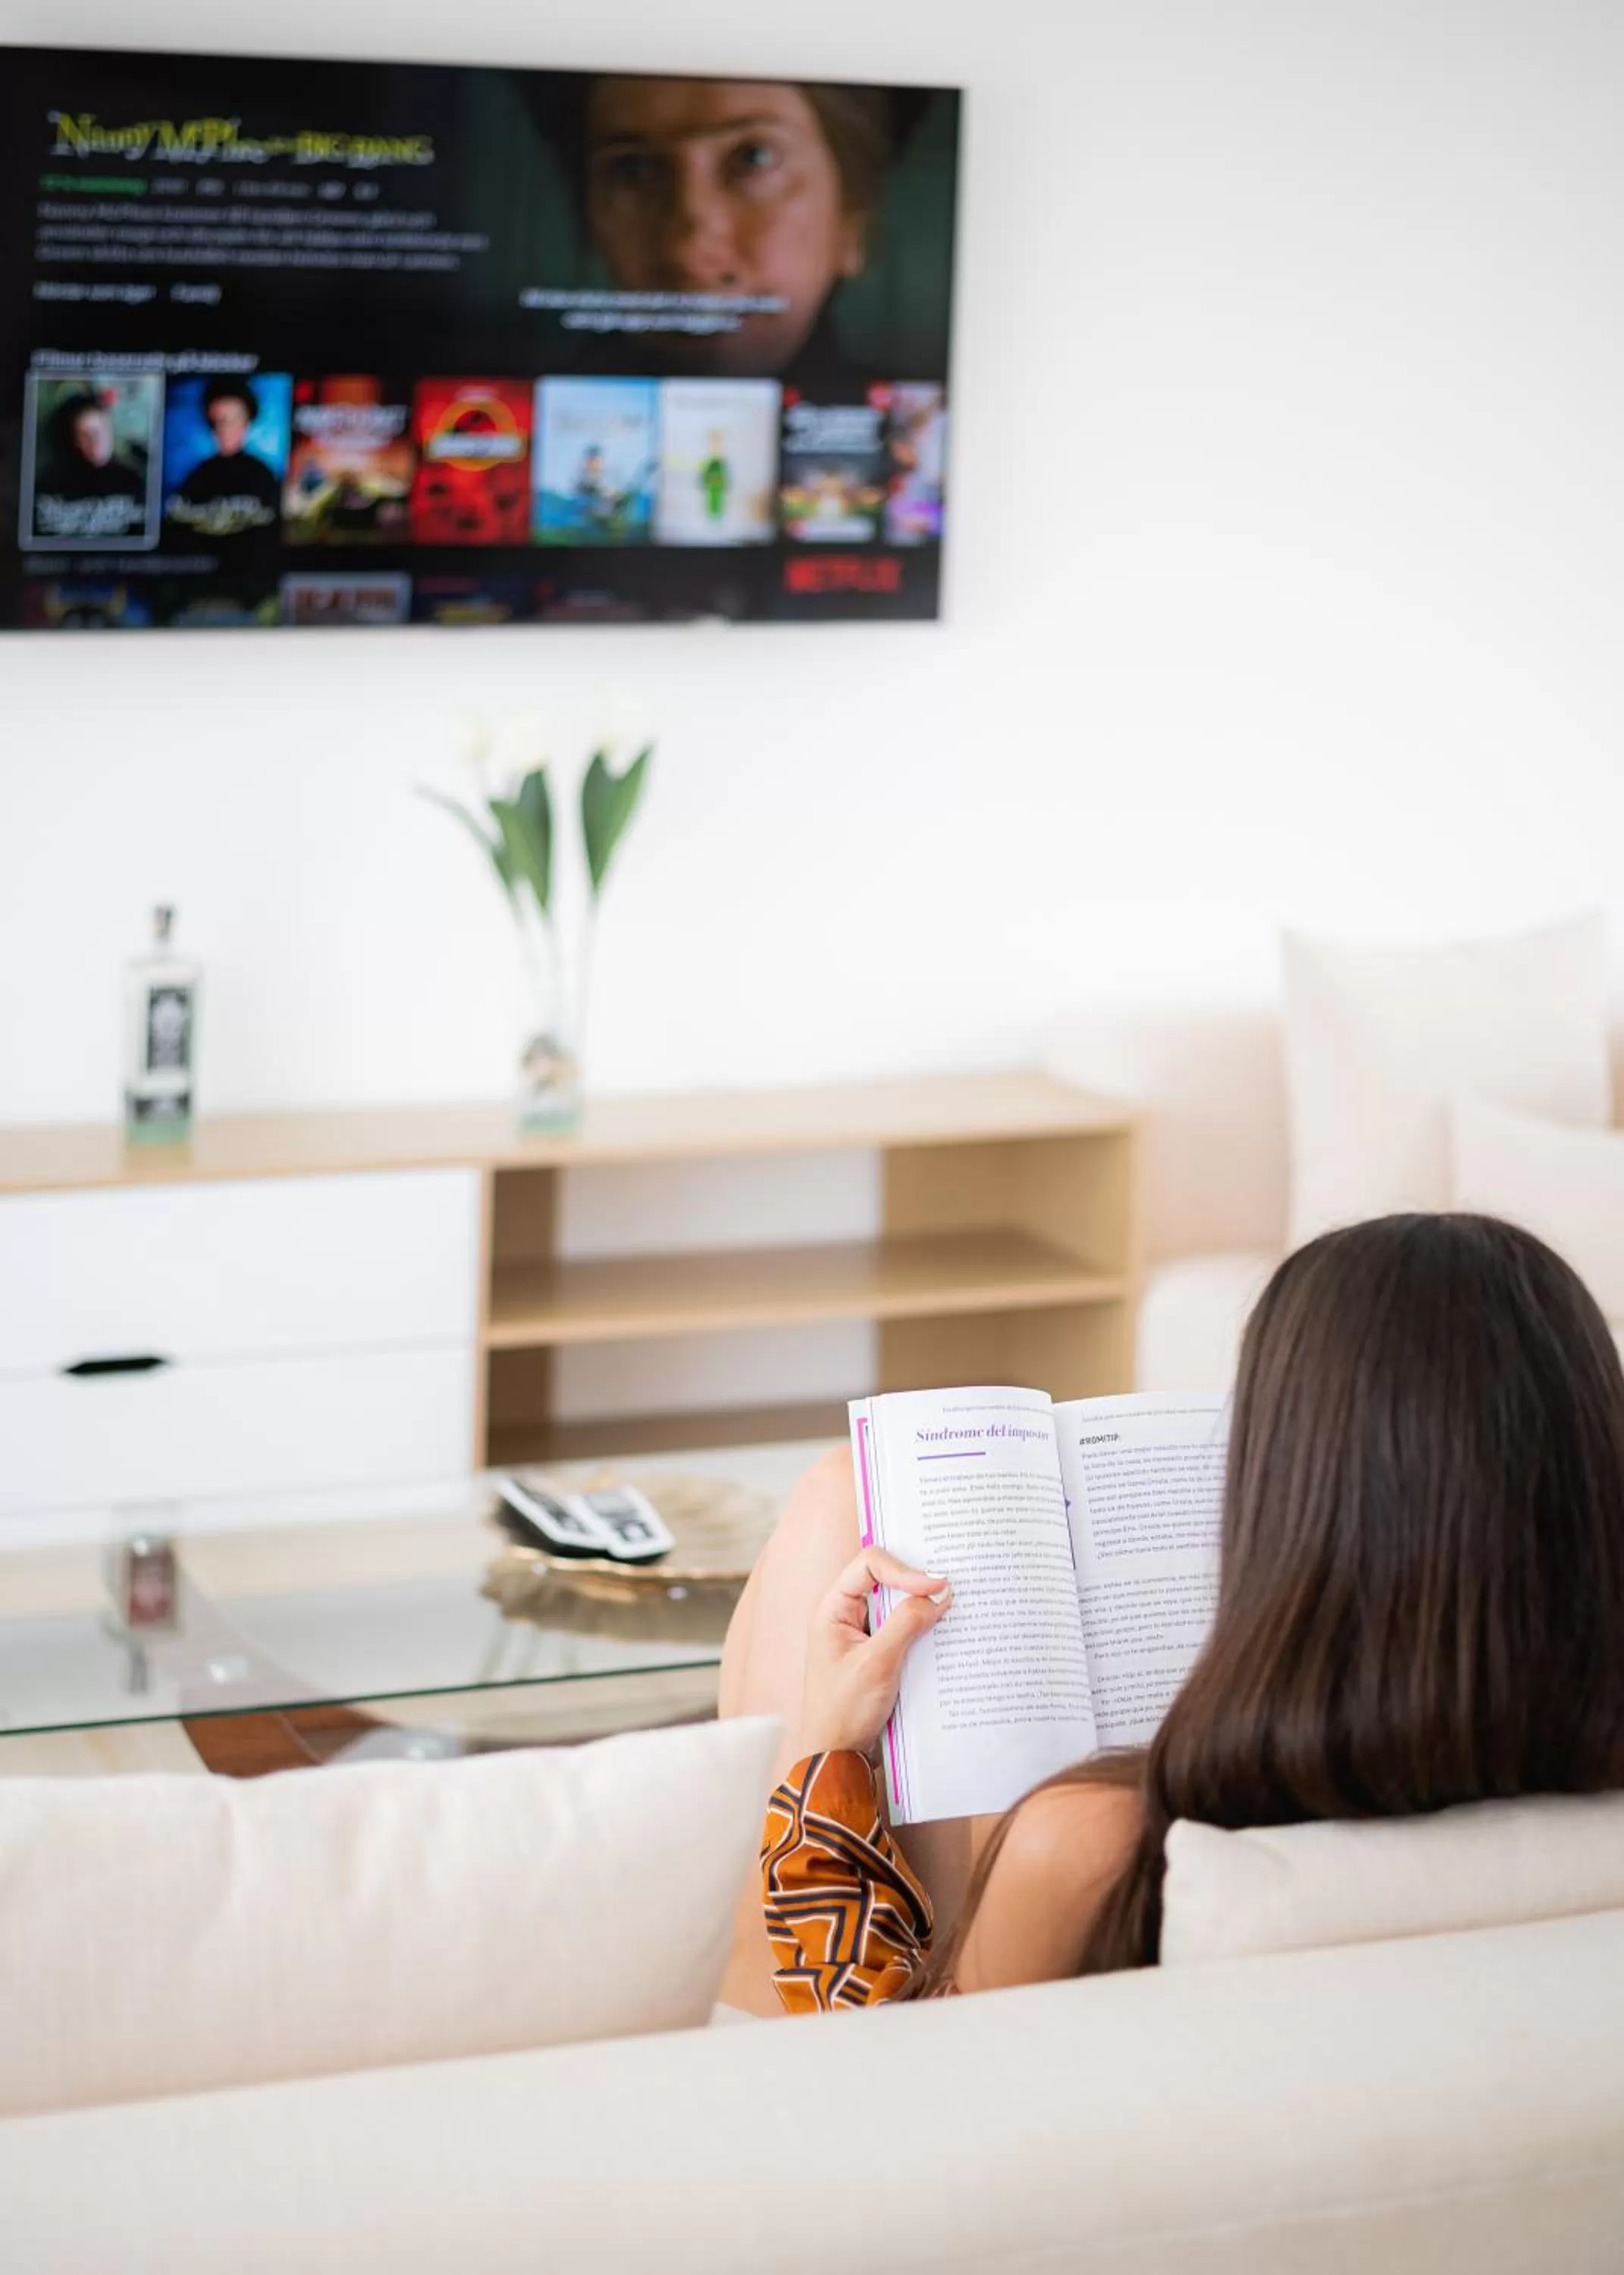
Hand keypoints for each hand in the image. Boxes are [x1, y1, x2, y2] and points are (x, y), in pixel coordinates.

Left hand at [793, 1547, 952, 1759]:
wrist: (837, 1758)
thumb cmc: (843, 1712)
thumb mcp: (876, 1665)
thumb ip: (905, 1625)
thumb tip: (939, 1594)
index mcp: (833, 1609)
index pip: (869, 1566)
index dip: (904, 1569)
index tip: (936, 1585)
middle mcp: (847, 1615)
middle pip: (885, 1579)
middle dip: (917, 1581)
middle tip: (951, 1586)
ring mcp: (864, 1634)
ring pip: (897, 1604)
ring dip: (923, 1605)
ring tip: (953, 1606)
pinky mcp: (880, 1652)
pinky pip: (904, 1628)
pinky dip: (924, 1627)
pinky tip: (946, 1633)